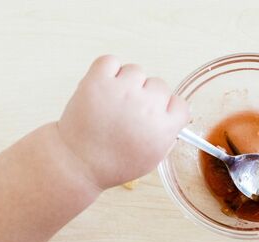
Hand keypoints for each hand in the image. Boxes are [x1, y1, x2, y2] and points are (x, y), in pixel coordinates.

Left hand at [57, 55, 188, 188]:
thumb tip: (172, 115)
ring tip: (112, 102)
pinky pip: (111, 61)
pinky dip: (108, 70)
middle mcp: (146, 106)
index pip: (180, 104)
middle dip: (146, 96)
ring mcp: (122, 91)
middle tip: (129, 111)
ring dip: (127, 82)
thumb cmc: (113, 164)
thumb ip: (166, 135)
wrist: (78, 163)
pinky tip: (103, 88)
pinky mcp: (98, 80)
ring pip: (136, 71)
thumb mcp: (151, 159)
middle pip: (159, 85)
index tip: (156, 114)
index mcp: (163, 128)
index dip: (167, 108)